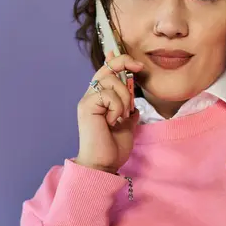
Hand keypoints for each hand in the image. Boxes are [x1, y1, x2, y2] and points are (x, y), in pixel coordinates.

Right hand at [75, 52, 143, 173]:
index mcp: (100, 99)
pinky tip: (113, 121)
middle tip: (139, 72)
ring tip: (123, 115)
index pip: (106, 72)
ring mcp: (88, 100)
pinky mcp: (87, 106)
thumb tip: (136, 106)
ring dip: (124, 97)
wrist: (104, 164)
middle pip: (106, 69)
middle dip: (124, 65)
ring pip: (111, 81)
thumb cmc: (112, 148)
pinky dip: (118, 108)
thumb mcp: (126, 126)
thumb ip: (128, 113)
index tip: (136, 63)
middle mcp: (91, 97)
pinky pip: (109, 96)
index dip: (118, 61)